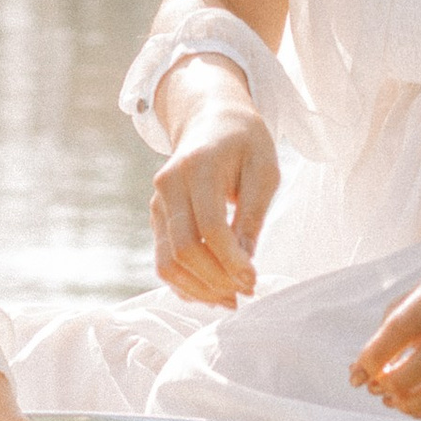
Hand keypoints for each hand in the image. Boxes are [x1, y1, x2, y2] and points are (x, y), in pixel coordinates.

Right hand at [150, 94, 279, 306]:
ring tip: (230, 300)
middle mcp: (169, 184)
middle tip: (245, 293)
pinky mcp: (157, 218)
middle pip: (184, 248)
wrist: (210, 119)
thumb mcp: (264, 170)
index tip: (254, 280)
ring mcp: (158, 202)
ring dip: (199, 289)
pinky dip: (186, 283)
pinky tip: (212, 291)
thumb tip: (244, 264)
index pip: (210, 225)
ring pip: (167, 261)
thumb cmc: (245, 143)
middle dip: (216, 280)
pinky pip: (164, 260)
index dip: (231, 260)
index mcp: (198, 165)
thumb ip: (252, 215)